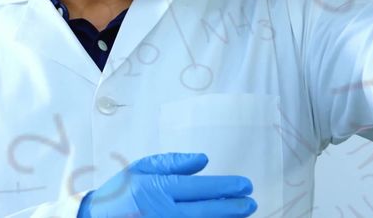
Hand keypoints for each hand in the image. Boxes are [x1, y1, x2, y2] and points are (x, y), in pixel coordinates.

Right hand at [77, 152, 256, 217]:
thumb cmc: (121, 192)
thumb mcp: (141, 168)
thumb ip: (173, 163)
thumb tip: (203, 160)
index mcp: (156, 189)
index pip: (198, 188)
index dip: (224, 187)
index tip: (245, 185)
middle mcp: (161, 211)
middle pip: (204, 211)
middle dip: (231, 207)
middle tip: (251, 203)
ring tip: (243, 213)